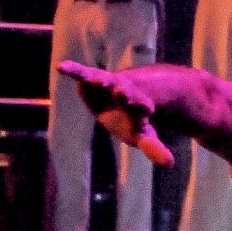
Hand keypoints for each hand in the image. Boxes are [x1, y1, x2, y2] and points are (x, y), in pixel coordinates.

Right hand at [58, 60, 175, 167]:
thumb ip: (154, 147)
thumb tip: (170, 163)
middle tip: (122, 92)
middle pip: (126, 91)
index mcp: (140, 104)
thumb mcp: (142, 135)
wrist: (125, 96)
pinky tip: (62, 66)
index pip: (142, 106)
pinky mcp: (94, 80)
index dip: (143, 107)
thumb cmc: (132, 120)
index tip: (147, 109)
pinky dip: (74, 71)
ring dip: (101, 80)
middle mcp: (126, 91)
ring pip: (106, 80)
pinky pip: (83, 74)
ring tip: (96, 80)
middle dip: (124, 93)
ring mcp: (110, 84)